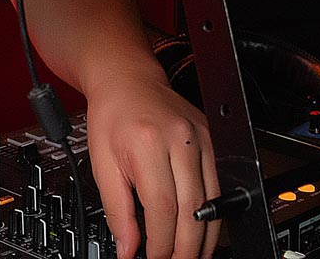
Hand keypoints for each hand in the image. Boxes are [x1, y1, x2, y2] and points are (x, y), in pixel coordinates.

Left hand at [82, 60, 219, 258]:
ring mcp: (201, 138)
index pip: (162, 207)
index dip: (160, 243)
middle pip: (192, 209)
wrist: (126, 78)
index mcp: (148, 143)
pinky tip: (202, 229)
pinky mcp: (211, 138)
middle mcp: (180, 139)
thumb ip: (116, 209)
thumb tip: (128, 247)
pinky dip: (211, 213)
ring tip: (192, 256)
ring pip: (211, 201)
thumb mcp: (101, 162)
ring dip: (205, 237)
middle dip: (186, 248)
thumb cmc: (112, 115)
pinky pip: (217, 184)